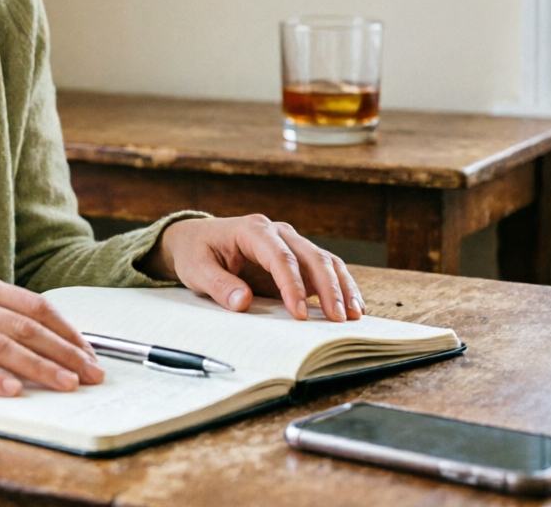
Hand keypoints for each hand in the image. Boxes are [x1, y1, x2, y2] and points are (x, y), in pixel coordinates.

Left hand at [141, 215, 364, 321]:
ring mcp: (290, 242)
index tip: (298, 314)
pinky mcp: (296, 256)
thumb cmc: (196, 253)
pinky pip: (324, 268)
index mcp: (252, 230)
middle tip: (338, 319)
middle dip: (328, 288)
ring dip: (341, 286)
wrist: (196, 239)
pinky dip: (340, 285)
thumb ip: (219, 285)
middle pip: (311, 256)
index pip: (280, 257)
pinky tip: (352, 305)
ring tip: (353, 315)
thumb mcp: (196, 269)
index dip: (292, 285)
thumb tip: (243, 302)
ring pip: (324, 260)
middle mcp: (277, 232)